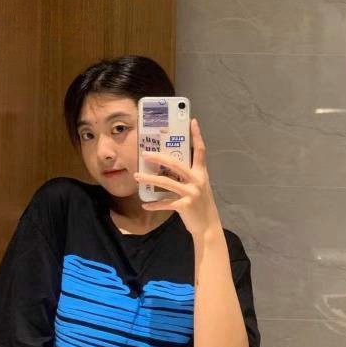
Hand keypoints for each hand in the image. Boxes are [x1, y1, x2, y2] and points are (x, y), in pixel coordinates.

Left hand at [134, 118, 221, 239]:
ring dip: (149, 179)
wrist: (208, 226)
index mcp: (201, 173)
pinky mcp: (185, 205)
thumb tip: (168, 165)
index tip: (191, 120)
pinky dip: (154, 203)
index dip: (196, 135)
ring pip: (166, 182)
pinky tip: (145, 204)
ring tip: (137, 176)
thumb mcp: (199, 186)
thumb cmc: (200, 203)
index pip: (200, 150)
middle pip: (176, 164)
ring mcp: (191, 192)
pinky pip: (165, 203)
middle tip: (145, 153)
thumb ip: (188, 175)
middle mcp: (197, 180)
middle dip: (159, 157)